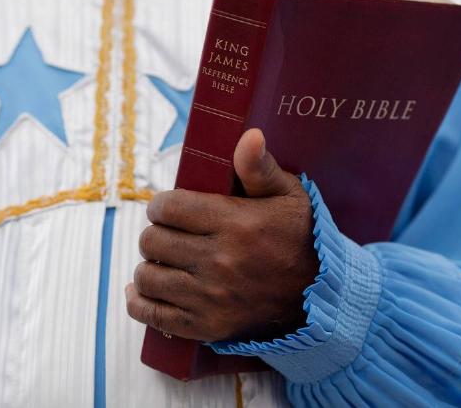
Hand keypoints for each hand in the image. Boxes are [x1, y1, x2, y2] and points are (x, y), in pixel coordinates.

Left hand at [126, 128, 318, 342]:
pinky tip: (143, 289)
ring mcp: (211, 297)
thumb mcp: (288, 195)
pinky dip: (140, 300)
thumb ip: (260, 167)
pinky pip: (152, 314)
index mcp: (235, 224)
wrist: (320, 295)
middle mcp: (219, 261)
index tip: (170, 208)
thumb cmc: (299, 238)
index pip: (168, 208)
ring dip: (150, 264)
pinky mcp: (206, 326)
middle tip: (170, 233)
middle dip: (156, 232)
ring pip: (148, 275)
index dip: (162, 205)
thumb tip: (249, 135)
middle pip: (152, 240)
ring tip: (164, 259)